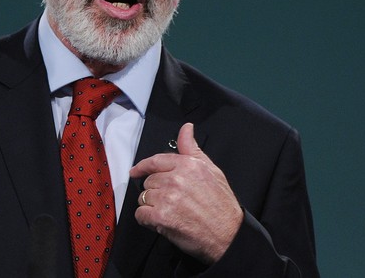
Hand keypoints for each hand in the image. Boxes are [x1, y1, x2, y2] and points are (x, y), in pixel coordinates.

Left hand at [129, 123, 243, 263]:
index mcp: (188, 165)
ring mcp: (168, 198)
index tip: (135, 171)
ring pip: (144, 197)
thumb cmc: (222, 206)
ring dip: (151, 206)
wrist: (229, 235)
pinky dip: (147, 220)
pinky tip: (161, 222)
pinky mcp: (162, 217)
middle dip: (156, 191)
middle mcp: (176, 179)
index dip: (143, 166)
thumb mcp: (212, 171)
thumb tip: (186, 129)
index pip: (155, 161)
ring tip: (170, 212)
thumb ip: (193, 150)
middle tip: (171, 201)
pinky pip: (141, 214)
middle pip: (149, 181)